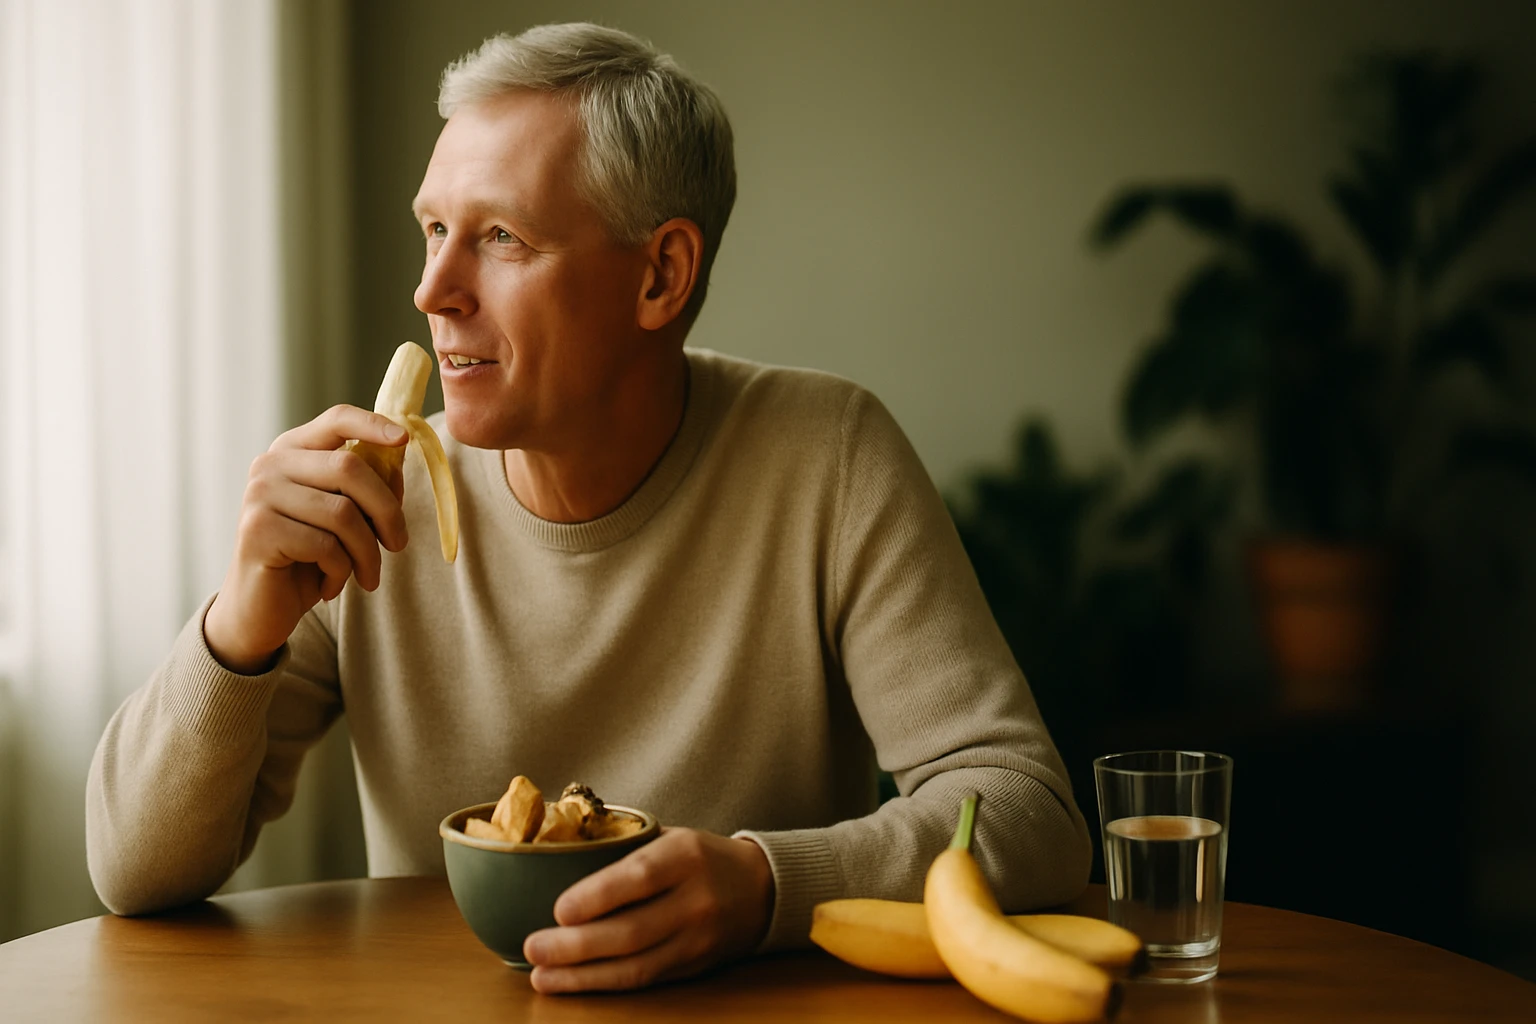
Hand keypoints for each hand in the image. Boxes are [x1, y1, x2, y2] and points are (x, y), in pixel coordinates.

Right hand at [204, 405, 409, 672]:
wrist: (259, 610)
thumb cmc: (307, 559)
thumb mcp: (344, 519)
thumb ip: (368, 486)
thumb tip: (399, 456)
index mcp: (292, 452)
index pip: (336, 419)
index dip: (373, 425)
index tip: (404, 439)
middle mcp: (270, 465)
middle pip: (349, 467)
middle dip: (388, 510)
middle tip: (399, 544)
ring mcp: (259, 495)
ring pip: (343, 513)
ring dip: (367, 552)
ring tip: (367, 575)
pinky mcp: (257, 531)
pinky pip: (325, 546)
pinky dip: (341, 571)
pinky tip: (331, 587)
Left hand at [523, 828, 774, 992]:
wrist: (763, 890)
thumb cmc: (701, 858)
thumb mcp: (671, 838)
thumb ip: (624, 850)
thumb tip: (556, 858)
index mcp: (687, 856)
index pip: (640, 878)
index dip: (597, 896)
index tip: (558, 909)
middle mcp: (696, 900)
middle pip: (632, 930)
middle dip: (576, 945)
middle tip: (533, 947)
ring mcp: (698, 939)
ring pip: (635, 966)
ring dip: (582, 975)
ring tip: (541, 975)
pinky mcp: (694, 967)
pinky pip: (645, 980)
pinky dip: (604, 984)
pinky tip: (572, 983)